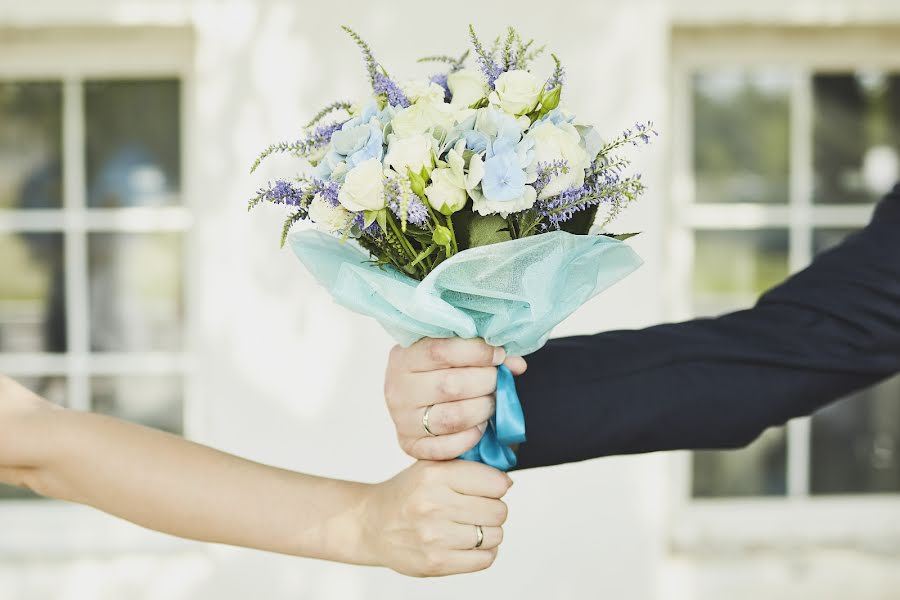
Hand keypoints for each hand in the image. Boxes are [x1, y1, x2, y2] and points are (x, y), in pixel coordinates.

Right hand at [360, 460, 511, 576]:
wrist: (371, 524)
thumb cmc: (406, 494)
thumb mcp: (431, 467)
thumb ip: (467, 466)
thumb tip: (506, 479)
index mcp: (435, 475)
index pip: (496, 482)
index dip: (497, 485)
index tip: (489, 488)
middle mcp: (433, 505)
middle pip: (499, 511)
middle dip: (494, 509)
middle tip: (478, 508)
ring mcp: (434, 536)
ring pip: (495, 535)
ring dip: (489, 531)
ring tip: (470, 526)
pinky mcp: (436, 562)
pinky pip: (484, 559)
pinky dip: (483, 551)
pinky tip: (467, 542)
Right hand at [384, 338, 526, 460]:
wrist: (415, 399)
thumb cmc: (438, 371)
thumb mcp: (451, 353)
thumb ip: (481, 354)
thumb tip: (516, 365)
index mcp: (404, 357)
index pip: (440, 351)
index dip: (477, 352)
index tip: (498, 356)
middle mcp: (397, 389)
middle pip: (451, 386)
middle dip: (486, 383)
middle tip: (498, 381)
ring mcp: (402, 420)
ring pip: (453, 418)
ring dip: (482, 410)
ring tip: (490, 402)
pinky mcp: (411, 445)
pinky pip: (447, 447)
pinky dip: (471, 437)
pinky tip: (479, 426)